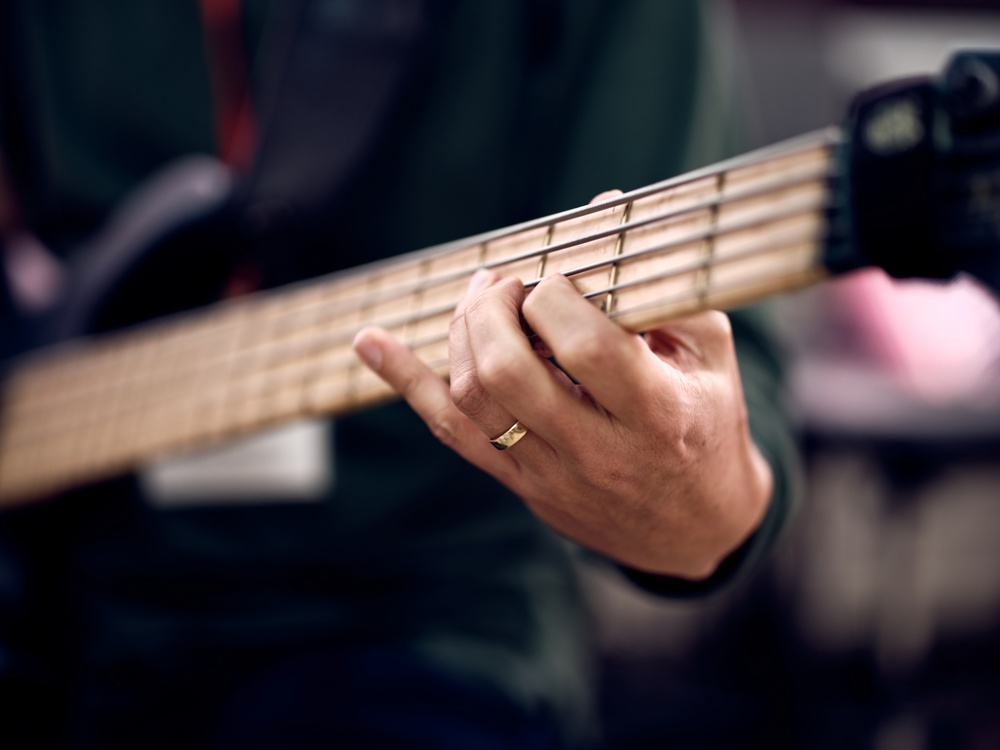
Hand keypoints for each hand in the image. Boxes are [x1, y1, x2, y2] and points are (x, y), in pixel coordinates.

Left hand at [353, 203, 772, 579]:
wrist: (692, 528)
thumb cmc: (706, 421)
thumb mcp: (709, 353)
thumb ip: (663, 285)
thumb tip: (601, 204)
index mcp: (656, 412)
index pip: (585, 343)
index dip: (557, 293)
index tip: (560, 276)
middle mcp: (598, 450)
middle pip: (509, 372)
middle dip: (493, 307)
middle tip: (508, 283)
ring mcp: (550, 474)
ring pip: (472, 400)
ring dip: (460, 333)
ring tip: (483, 301)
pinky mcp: (519, 483)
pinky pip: (450, 431)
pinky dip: (406, 381)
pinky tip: (370, 342)